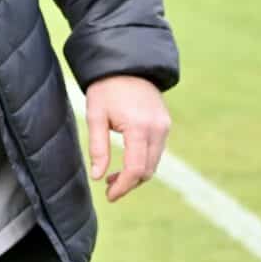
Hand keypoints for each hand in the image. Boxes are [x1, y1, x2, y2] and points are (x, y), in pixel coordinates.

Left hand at [84, 75, 171, 202]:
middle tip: (108, 187)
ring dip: (137, 174)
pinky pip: (157, 151)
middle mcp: (157, 129)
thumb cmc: (105, 89)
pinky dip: (143, 161)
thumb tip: (97, 177)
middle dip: (129, 183)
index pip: (136, 168)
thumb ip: (98, 147)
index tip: (109, 196)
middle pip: (148, 170)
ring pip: (154, 162)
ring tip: (113, 176)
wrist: (126, 65)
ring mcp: (165, 126)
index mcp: (139, 127)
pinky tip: (126, 161)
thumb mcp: (95, 116)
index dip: (123, 186)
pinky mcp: (165, 124)